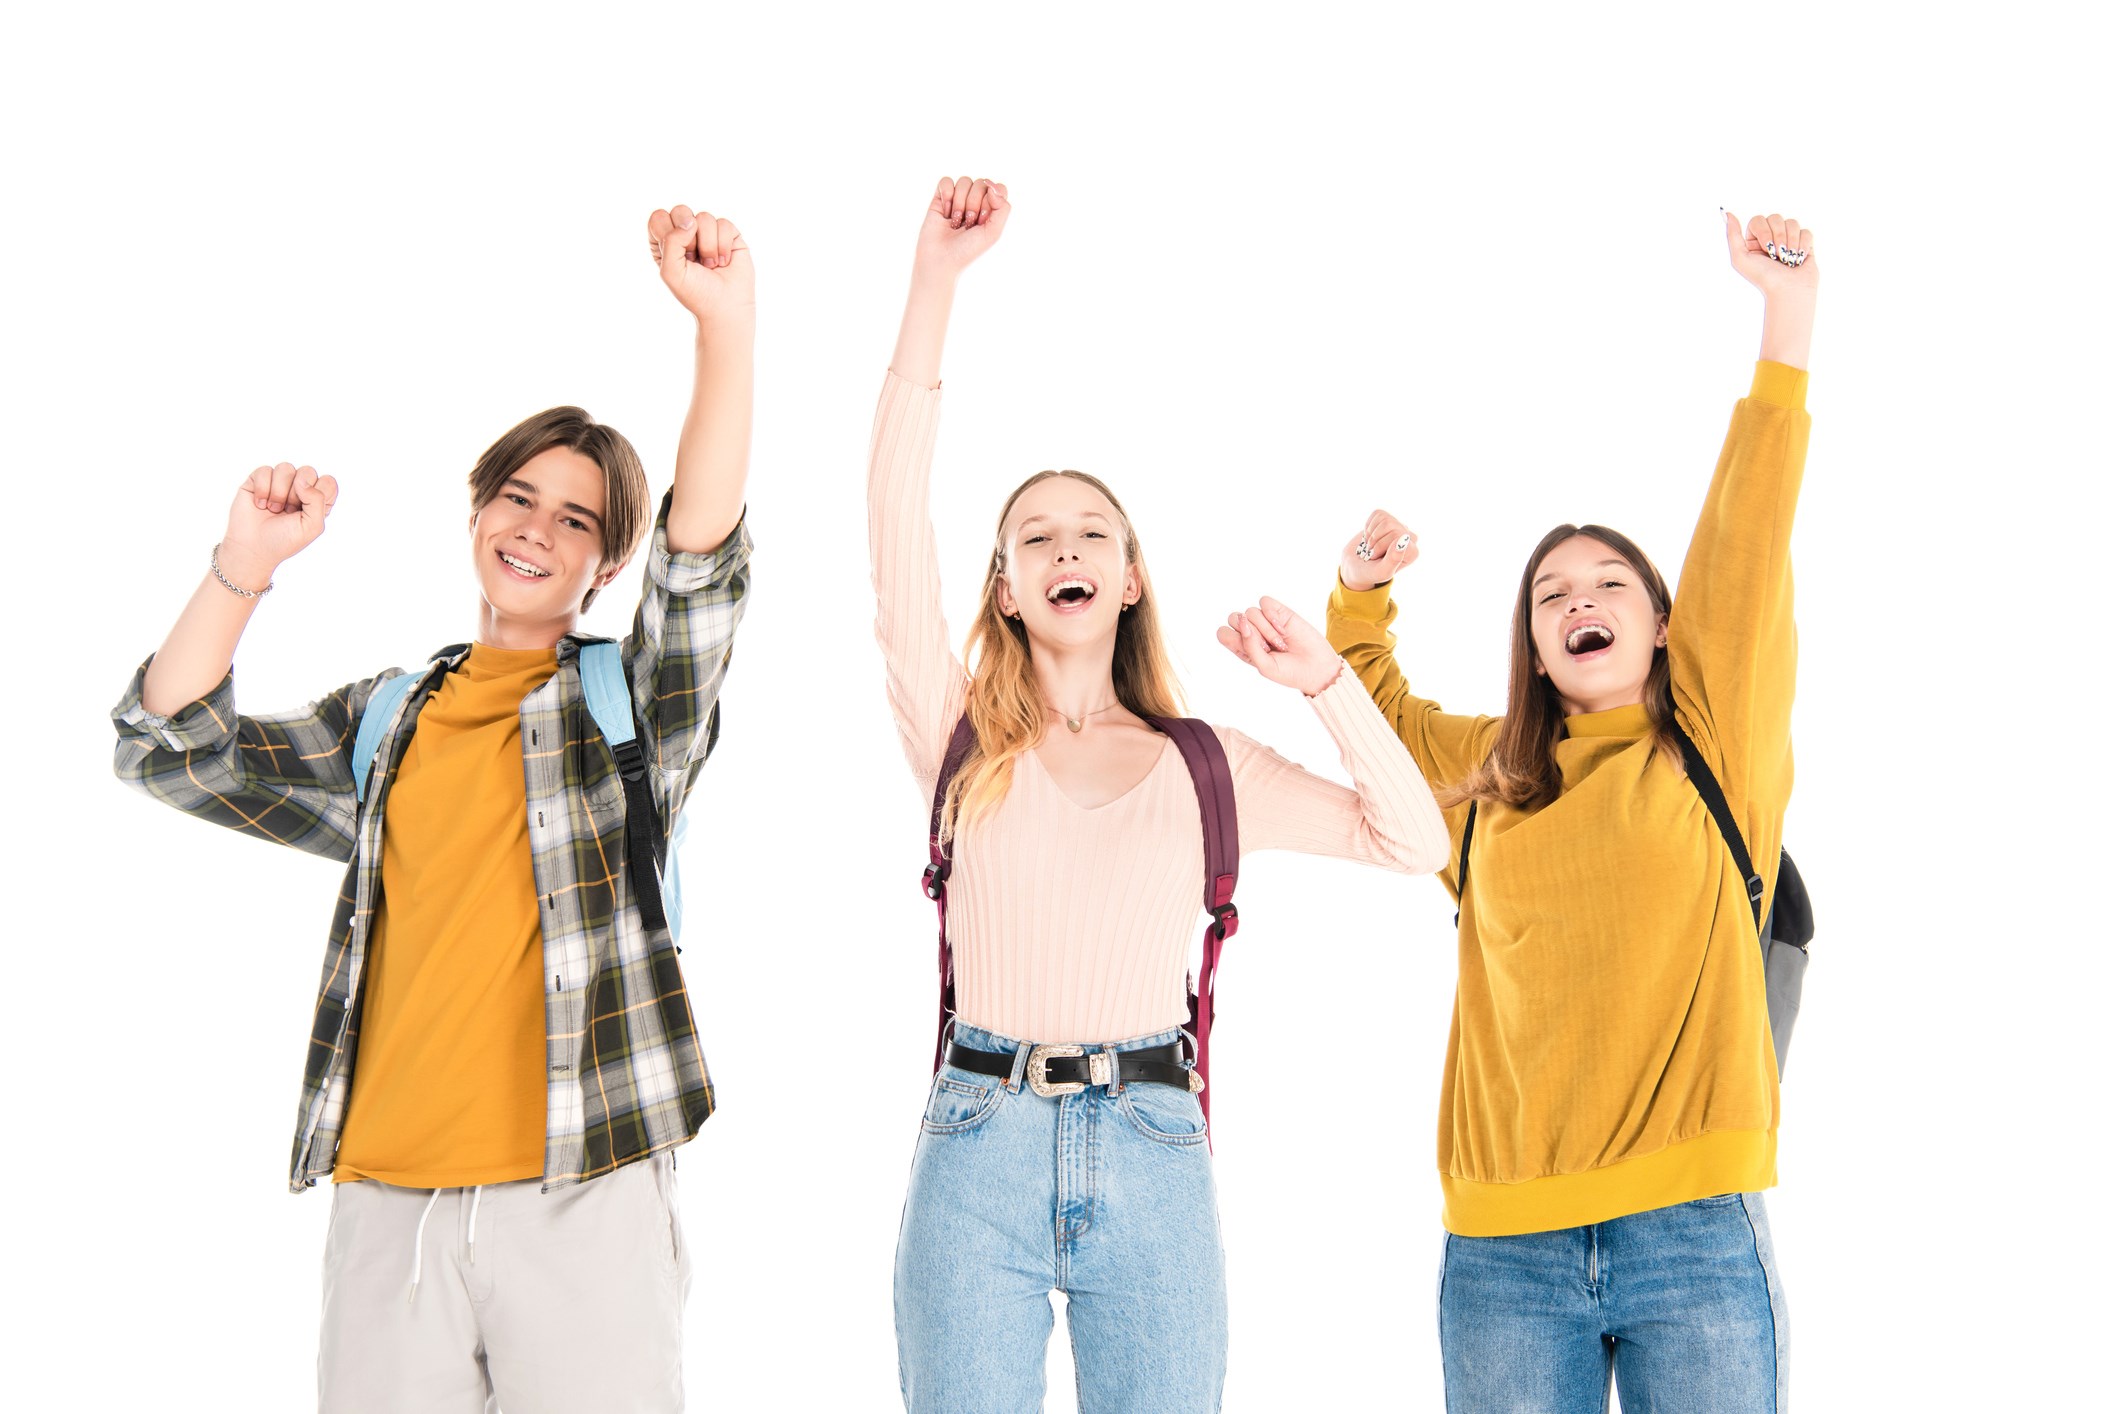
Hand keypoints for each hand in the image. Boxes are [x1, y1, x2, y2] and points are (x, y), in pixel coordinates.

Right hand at [220, 462, 337, 582]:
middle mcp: (299, 488)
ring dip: (278, 492)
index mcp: (316, 500)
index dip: (318, 493)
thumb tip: (302, 480)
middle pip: (308, 471)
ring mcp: (278, 483)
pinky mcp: (258, 480)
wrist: (253, 548)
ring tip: (273, 509)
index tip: (306, 511)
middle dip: (297, 494)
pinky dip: (262, 490)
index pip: (328, 481)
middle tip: (288, 511)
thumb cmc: (284, 540)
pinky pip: (265, 470)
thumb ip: (317, 500)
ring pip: (286, 468)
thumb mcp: (312, 526)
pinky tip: (260, 504)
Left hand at [648, 205, 754, 323]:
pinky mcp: (728, 234)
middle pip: (681, 210)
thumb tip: (691, 221)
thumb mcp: (670, 271)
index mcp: (665, 241)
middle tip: (693, 259)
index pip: (658, 217)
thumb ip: (671, 241)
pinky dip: (723, 246)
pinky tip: (724, 262)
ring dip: (708, 247)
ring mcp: (708, 232)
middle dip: (689, 239)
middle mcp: (686, 233)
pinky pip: (723, 224)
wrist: (725, 308)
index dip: (667, 233)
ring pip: (704, 217)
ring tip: (710, 264)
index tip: (676, 255)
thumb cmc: (695, 293)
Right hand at [912, 176, 1009, 278]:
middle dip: (974, 204)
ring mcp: (958, 199)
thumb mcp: (994, 232)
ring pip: (964, 181)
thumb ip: (1002, 208)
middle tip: (968, 224)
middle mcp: (975, 202)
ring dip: (960, 202)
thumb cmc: (968, 250)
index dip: (992, 200)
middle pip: (981, 183)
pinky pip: (946, 181)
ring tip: (955, 221)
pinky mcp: (940, 198)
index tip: (983, 219)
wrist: (940, 259)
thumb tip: (992, 184)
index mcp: (991, 209)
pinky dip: (946, 195)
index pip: (998, 188)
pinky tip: (945, 212)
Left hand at [1217, 597, 1344, 695]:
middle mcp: (1252, 632)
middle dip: (1250, 633)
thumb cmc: (1289, 672)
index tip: (1251, 650)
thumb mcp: (1264, 666)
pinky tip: (1283, 629)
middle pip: (1233, 618)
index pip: (1223, 633)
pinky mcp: (1280, 612)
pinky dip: (1272, 616)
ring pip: (1250, 611)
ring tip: (1281, 643)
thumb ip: (1249, 645)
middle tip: (1268, 647)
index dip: (1233, 638)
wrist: (1317, 668)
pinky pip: (1265, 602)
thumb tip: (1242, 620)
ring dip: (1266, 629)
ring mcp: (1266, 621)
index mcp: (1242, 647)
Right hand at [1338, 509, 1418, 592]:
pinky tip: (1369, 537)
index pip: (1398, 536)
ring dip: (1371, 534)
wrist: (1356, 566)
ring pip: (1385, 519)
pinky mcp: (1388, 519)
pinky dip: (1368, 527)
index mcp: (1412, 552)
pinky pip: (1378, 514)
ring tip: (1370, 546)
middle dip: (1375, 540)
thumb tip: (1403, 538)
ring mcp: (1399, 527)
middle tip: (1371, 553)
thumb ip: (1394, 560)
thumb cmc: (1371, 572)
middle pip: (1391, 526)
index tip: (1375, 557)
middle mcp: (1409, 538)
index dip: (1380, 546)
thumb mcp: (1382, 572)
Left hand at [1725, 210, 1819, 299]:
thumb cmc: (1763, 277)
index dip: (1763, 232)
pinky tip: (1798, 258)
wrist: (1788, 290)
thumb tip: (1727, 214)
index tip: (1765, 248)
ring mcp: (1788, 239)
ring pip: (1792, 223)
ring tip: (1788, 259)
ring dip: (1791, 242)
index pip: (1758, 219)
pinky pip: (1805, 231)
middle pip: (1776, 218)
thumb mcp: (1740, 258)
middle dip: (1778, 237)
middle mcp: (1770, 238)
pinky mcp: (1804, 243)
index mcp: (1753, 240)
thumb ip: (1732, 236)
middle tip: (1777, 255)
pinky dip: (1802, 245)